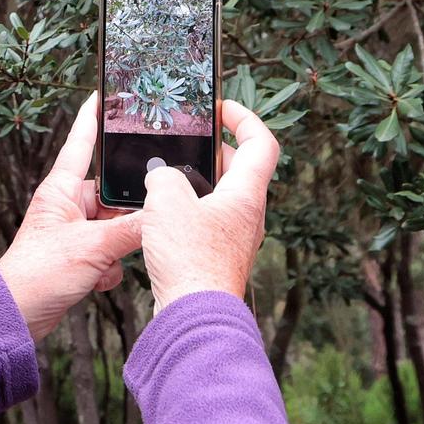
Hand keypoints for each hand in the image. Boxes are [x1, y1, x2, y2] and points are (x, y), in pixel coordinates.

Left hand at [0, 94, 142, 342]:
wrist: (17, 314)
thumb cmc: (38, 274)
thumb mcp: (93, 247)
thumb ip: (131, 230)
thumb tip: (161, 216)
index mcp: (61, 190)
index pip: (80, 143)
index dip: (92, 117)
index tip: (104, 94)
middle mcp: (68, 205)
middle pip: (111, 194)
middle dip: (125, 216)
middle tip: (129, 229)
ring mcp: (74, 231)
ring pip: (115, 226)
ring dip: (117, 248)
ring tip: (103, 264)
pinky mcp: (79, 255)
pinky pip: (109, 251)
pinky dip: (109, 267)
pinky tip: (96, 280)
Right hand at [140, 99, 280, 308]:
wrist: (194, 314)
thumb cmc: (190, 259)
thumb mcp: (166, 200)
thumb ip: (163, 176)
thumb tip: (161, 177)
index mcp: (246, 193)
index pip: (262, 143)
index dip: (244, 118)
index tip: (221, 109)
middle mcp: (248, 214)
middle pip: (240, 169)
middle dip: (212, 152)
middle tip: (185, 146)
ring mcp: (235, 237)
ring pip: (221, 197)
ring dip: (197, 184)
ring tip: (164, 180)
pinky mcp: (218, 256)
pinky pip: (208, 221)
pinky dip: (189, 211)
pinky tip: (161, 217)